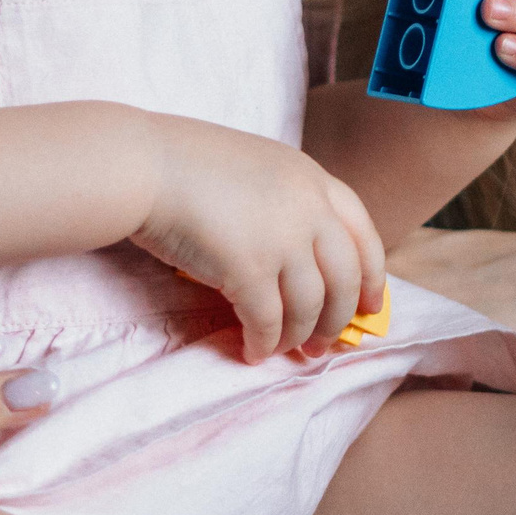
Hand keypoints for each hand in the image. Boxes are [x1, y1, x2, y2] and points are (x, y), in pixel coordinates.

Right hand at [134, 119, 386, 362]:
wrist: (142, 164)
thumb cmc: (185, 163)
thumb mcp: (256, 168)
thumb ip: (285, 202)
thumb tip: (296, 256)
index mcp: (311, 177)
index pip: (363, 233)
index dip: (373, 276)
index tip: (372, 306)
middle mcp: (308, 207)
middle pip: (346, 277)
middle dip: (338, 319)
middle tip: (325, 345)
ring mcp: (282, 238)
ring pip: (310, 306)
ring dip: (299, 337)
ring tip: (285, 351)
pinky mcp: (249, 268)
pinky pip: (268, 321)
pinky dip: (264, 343)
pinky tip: (253, 351)